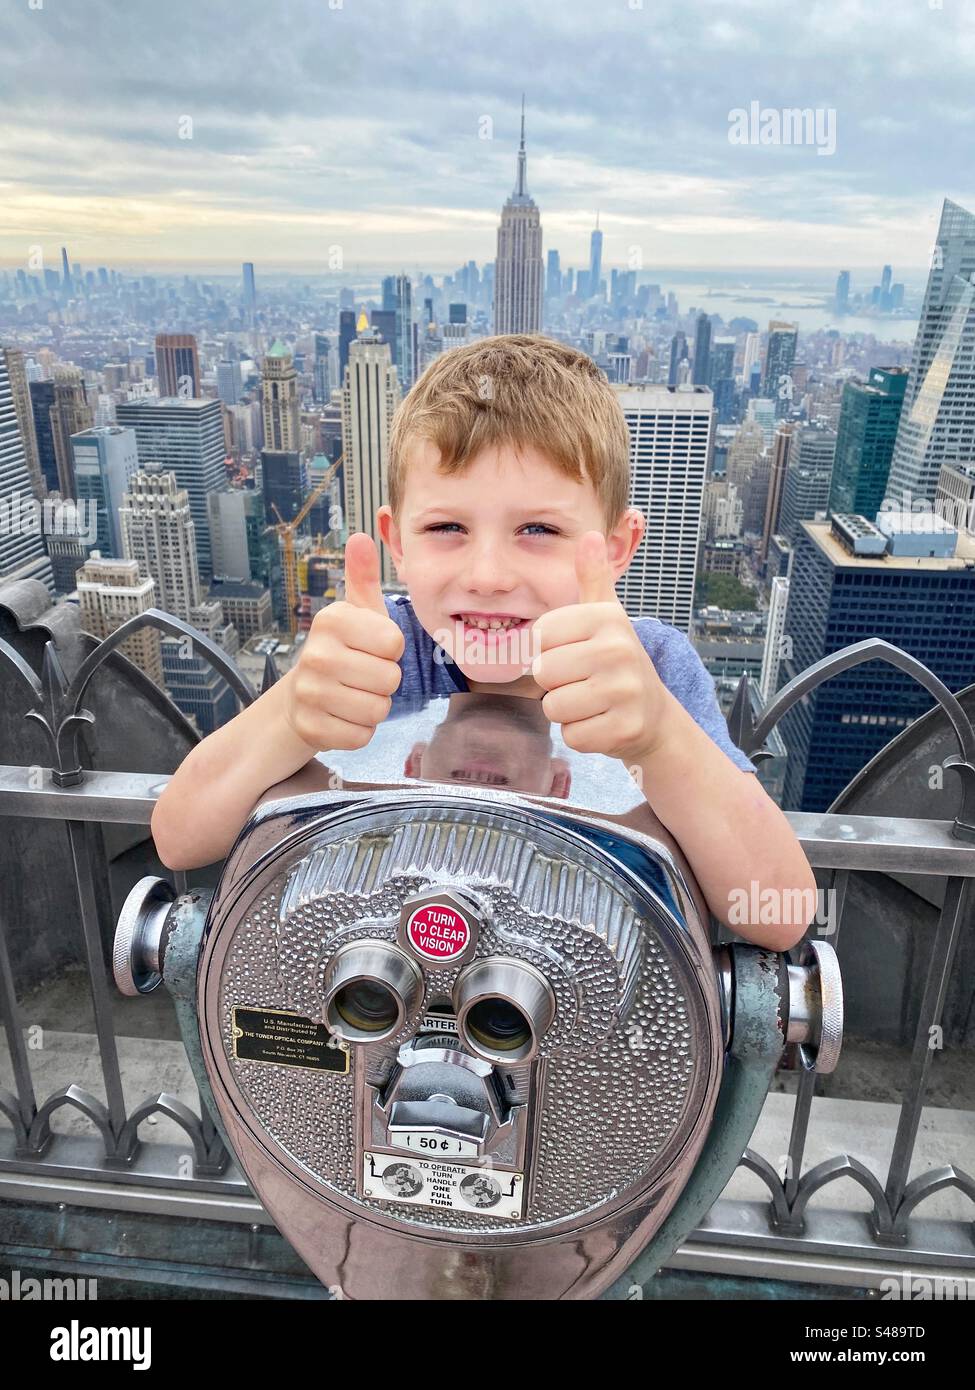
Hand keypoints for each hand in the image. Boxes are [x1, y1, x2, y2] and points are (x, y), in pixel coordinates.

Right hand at [283, 532, 403, 751]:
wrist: (300, 697)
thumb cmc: (342, 651)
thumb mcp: (356, 613)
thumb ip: (362, 578)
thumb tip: (361, 537)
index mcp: (332, 621)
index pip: (395, 644)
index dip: (391, 650)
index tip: (371, 648)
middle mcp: (316, 655)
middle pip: (390, 679)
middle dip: (384, 681)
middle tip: (363, 674)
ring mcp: (310, 694)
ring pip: (378, 709)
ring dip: (374, 706)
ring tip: (354, 694)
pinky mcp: (312, 728)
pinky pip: (362, 736)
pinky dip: (359, 730)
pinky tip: (343, 715)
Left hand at [530, 531, 673, 762]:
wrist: (654, 716)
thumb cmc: (617, 663)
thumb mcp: (607, 617)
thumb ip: (593, 578)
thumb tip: (590, 535)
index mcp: (607, 618)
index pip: (540, 635)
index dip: (550, 650)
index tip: (577, 653)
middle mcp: (618, 650)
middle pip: (543, 673)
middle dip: (557, 683)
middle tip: (586, 681)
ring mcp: (624, 692)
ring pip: (554, 707)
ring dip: (567, 711)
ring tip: (593, 701)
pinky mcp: (623, 730)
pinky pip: (571, 735)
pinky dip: (582, 734)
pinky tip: (602, 722)